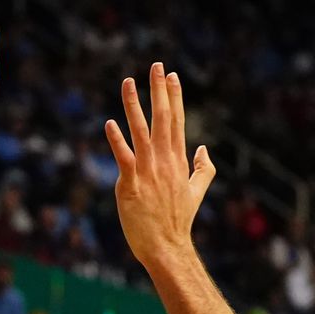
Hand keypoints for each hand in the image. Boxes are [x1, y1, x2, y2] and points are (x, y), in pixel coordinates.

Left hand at [105, 63, 215, 269]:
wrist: (167, 247)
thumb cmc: (177, 222)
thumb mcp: (196, 193)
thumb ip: (204, 169)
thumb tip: (204, 149)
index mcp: (179, 162)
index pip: (178, 122)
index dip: (175, 97)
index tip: (172, 76)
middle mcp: (165, 162)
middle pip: (163, 119)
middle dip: (159, 91)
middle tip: (157, 65)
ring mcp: (148, 173)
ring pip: (141, 132)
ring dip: (134, 106)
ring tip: (128, 82)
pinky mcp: (131, 185)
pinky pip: (124, 157)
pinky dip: (117, 140)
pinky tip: (110, 123)